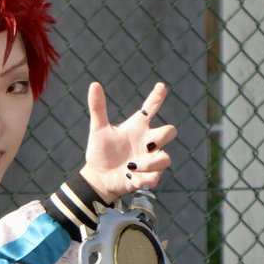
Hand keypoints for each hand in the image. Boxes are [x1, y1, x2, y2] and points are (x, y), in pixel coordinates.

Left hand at [80, 82, 176, 203]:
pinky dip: (144, 178)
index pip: (151, 109)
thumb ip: (98, 108)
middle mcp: (147, 142)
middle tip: (148, 143)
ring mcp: (149, 160)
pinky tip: (130, 177)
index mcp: (138, 127)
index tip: (161, 86)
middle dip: (165, 135)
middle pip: (170, 131)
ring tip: (131, 165)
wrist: (98, 176)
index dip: (157, 97)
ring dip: (150, 162)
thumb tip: (94, 84)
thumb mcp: (98, 129)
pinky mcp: (146, 178)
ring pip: (165, 158)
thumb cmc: (101, 151)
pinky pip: (154, 178)